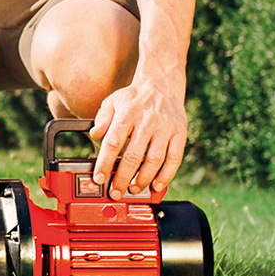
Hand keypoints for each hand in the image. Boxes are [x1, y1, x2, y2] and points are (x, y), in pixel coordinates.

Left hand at [89, 79, 186, 198]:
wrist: (162, 84)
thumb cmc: (134, 98)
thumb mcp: (112, 101)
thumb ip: (102, 118)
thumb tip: (94, 135)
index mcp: (127, 113)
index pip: (113, 142)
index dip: (105, 163)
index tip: (99, 178)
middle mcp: (147, 121)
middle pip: (133, 156)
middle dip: (123, 178)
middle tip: (115, 191)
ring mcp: (165, 128)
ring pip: (155, 160)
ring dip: (144, 179)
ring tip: (134, 189)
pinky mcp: (180, 133)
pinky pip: (174, 158)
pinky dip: (167, 175)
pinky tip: (157, 185)